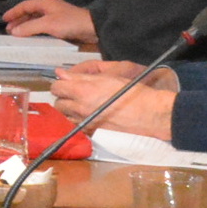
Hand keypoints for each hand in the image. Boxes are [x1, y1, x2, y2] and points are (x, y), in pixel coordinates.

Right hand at [3, 0, 96, 47]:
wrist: (92, 28)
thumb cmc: (71, 23)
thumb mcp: (48, 24)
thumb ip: (30, 27)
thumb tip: (15, 31)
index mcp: (45, 3)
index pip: (25, 5)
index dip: (14, 12)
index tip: (4, 19)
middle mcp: (49, 7)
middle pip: (30, 12)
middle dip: (19, 20)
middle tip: (9, 29)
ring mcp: (55, 16)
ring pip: (36, 20)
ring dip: (26, 26)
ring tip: (18, 34)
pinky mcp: (61, 24)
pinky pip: (43, 26)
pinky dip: (35, 30)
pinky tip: (33, 36)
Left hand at [48, 61, 177, 138]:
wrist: (150, 115)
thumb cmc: (132, 92)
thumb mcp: (107, 77)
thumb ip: (80, 76)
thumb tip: (60, 74)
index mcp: (83, 91)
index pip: (56, 87)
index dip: (61, 83)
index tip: (68, 83)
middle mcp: (80, 109)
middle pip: (58, 103)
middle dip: (63, 98)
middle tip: (75, 94)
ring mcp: (86, 123)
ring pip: (65, 117)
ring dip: (69, 111)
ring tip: (81, 105)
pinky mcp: (93, 133)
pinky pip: (76, 127)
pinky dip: (77, 122)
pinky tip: (88, 117)